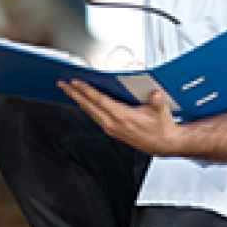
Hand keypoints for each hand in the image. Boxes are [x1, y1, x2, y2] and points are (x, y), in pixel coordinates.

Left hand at [60, 80, 180, 155]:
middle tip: (62, 84)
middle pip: (88, 106)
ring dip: (78, 100)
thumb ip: (157, 101)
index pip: (98, 100)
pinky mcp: (112, 131)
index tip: (75, 82)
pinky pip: (95, 117)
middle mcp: (113, 123)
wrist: (164, 144)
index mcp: (122, 116)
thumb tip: (154, 94)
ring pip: (90, 112)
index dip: (85, 90)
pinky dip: (87, 108)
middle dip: (74, 94)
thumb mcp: (161, 111)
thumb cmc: (161, 127)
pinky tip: (83, 102)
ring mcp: (111, 128)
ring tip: (69, 91)